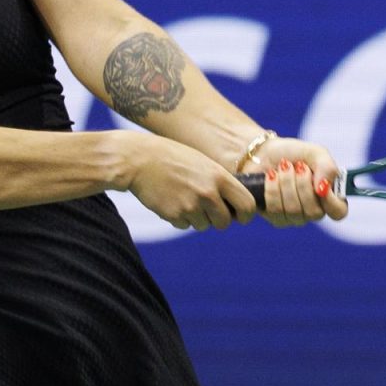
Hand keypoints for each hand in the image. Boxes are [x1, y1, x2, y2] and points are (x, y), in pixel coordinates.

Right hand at [126, 134, 257, 230]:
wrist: (139, 160)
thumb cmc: (174, 159)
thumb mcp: (204, 164)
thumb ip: (220, 183)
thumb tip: (235, 206)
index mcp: (219, 177)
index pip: (246, 205)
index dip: (246, 215)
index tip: (241, 217)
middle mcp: (208, 193)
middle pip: (225, 222)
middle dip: (218, 220)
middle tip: (208, 210)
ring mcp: (191, 206)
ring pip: (203, 225)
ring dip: (197, 218)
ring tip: (184, 197)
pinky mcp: (174, 215)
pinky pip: (185, 225)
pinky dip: (180, 218)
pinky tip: (172, 200)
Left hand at [249, 136, 348, 227]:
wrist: (266, 152)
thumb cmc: (295, 153)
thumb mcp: (316, 153)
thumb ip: (327, 167)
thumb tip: (323, 188)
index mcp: (330, 196)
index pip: (339, 212)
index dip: (331, 201)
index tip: (320, 185)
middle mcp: (314, 210)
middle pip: (314, 212)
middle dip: (303, 185)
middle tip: (298, 165)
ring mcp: (295, 217)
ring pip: (293, 211)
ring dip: (286, 183)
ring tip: (283, 166)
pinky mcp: (275, 217)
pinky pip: (275, 210)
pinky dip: (272, 188)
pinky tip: (271, 176)